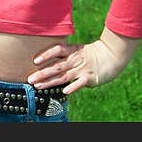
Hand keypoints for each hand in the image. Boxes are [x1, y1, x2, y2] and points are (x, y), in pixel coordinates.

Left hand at [26, 27, 141, 95]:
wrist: (111, 56)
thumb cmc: (90, 54)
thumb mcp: (76, 50)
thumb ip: (63, 55)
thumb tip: (46, 59)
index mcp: (72, 51)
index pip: (57, 50)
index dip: (46, 54)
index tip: (35, 61)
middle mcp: (74, 60)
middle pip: (56, 66)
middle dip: (42, 73)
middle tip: (29, 79)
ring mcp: (82, 69)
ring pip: (63, 76)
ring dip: (50, 81)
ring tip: (38, 86)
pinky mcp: (90, 78)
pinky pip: (80, 83)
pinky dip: (72, 87)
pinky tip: (64, 91)